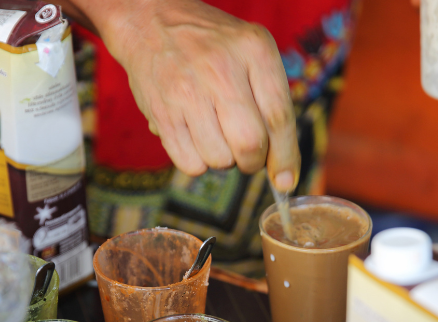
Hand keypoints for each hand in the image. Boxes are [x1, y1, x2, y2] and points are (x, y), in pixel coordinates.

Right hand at [97, 0, 299, 191]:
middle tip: (246, 155)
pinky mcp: (162, 113)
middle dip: (252, 162)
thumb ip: (271, 103)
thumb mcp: (250, 53)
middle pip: (250, 143)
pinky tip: (194, 138)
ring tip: (215, 135)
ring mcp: (188, 92)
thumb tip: (283, 173)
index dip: (285, 156)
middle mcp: (221, 69)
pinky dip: (197, 163)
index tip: (286, 181)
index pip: (279, 116)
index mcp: (254, 49)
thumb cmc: (211, 47)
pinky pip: (189, 164)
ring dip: (222, 161)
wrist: (151, 23)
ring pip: (219, 159)